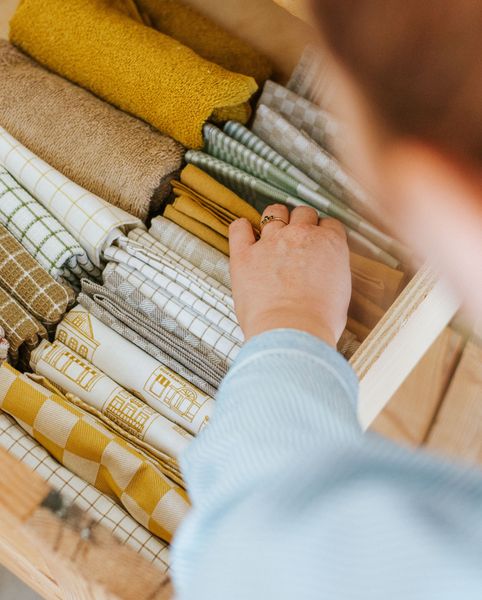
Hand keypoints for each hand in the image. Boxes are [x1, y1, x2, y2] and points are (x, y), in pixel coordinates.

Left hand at [229, 204, 350, 345]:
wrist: (291, 331)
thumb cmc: (318, 321)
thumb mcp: (341, 293)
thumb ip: (332, 274)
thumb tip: (326, 276)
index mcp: (329, 244)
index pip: (329, 224)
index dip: (323, 232)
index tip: (319, 240)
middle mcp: (301, 235)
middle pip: (303, 213)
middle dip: (301, 222)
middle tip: (297, 237)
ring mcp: (270, 242)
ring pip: (274, 213)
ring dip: (274, 218)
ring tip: (272, 230)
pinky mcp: (244, 255)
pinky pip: (239, 229)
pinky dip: (241, 228)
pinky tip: (244, 231)